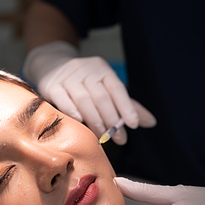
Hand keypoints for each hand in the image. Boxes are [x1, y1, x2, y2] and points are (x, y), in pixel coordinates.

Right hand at [23, 41, 156, 144]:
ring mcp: (68, 77)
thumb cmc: (86, 82)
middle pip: (101, 97)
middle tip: (120, 139)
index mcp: (103, 70)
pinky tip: (80, 122)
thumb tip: (151, 122)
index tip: (133, 124)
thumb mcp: (107, 88)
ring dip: (95, 121)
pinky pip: (63, 99)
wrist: (52, 65)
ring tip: (103, 137)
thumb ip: (127, 106)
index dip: (126, 106)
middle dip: (112, 120)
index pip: (117, 88)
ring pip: (84, 100)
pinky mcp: (52, 85)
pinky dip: (72, 111)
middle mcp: (86, 71)